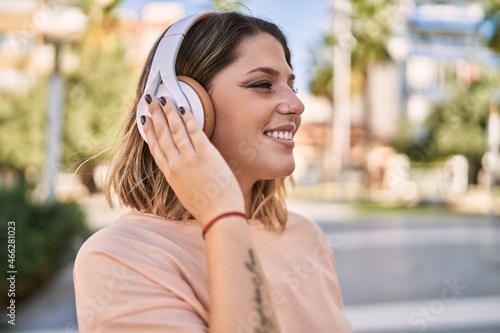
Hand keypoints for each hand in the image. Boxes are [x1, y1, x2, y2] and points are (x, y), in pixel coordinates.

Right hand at [141, 95, 244, 225]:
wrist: (219, 215)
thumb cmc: (206, 208)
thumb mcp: (186, 192)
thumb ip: (182, 177)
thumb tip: (182, 167)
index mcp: (170, 174)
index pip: (155, 148)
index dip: (148, 131)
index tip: (144, 120)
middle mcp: (176, 164)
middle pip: (162, 134)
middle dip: (155, 114)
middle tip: (150, 99)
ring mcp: (190, 158)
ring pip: (175, 129)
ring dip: (168, 111)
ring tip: (163, 97)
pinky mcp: (205, 154)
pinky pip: (194, 131)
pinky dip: (187, 118)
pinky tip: (183, 107)